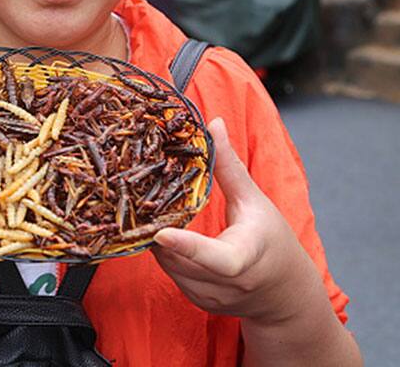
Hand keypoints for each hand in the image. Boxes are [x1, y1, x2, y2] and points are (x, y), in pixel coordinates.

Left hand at [152, 118, 314, 323]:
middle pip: (179, 258)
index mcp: (244, 258)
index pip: (215, 258)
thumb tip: (214, 124)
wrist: (286, 294)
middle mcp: (227, 284)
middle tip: (139, 201)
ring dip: (158, 242)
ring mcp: (211, 297)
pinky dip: (165, 254)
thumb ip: (230, 166)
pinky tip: (162, 233)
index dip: (187, 246)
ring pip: (169, 267)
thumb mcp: (255, 201)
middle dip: (158, 230)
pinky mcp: (199, 302)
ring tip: (149, 213)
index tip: (161, 232)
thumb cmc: (272, 240)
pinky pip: (171, 275)